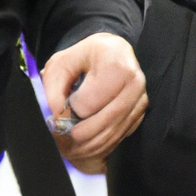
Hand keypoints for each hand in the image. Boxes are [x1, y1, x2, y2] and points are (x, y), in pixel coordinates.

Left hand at [40, 32, 146, 173]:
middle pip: (104, 121)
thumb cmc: (85, 57)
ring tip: (73, 142)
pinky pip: (121, 135)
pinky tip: (89, 141)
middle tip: (64, 135)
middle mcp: (134, 83)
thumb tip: (57, 115)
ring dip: (91, 143)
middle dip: (81, 133)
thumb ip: (53, 88)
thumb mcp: (62, 63)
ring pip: (113, 132)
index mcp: (115, 65)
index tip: (65, 105)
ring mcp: (141, 99)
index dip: (72, 108)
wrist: (112, 52)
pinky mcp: (141, 112)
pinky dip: (103, 143)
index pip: (89, 102)